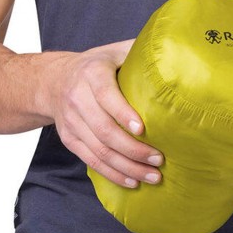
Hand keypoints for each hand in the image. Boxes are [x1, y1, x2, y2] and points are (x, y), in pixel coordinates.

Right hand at [42, 38, 163, 188]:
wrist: (54, 80)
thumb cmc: (97, 65)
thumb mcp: (115, 50)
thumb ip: (140, 51)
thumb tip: (178, 51)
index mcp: (92, 73)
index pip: (106, 96)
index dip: (124, 114)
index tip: (144, 129)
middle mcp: (77, 98)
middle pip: (104, 130)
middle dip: (133, 149)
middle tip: (160, 159)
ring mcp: (71, 121)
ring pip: (99, 150)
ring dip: (127, 167)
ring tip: (153, 176)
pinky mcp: (69, 139)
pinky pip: (90, 161)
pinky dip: (112, 174)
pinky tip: (132, 181)